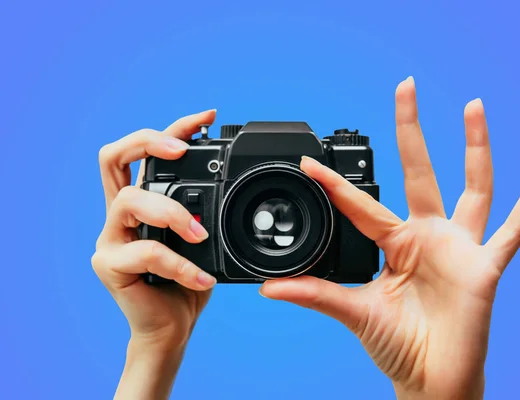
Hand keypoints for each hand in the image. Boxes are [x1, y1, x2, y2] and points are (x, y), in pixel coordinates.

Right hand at [92, 109, 217, 398]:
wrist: (172, 326)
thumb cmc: (189, 280)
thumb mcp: (205, 240)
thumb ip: (206, 213)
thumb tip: (235, 186)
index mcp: (144, 200)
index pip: (146, 152)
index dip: (172, 129)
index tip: (207, 117)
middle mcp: (122, 213)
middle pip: (112, 157)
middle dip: (148, 143)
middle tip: (182, 152)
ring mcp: (111, 237)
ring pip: (129, 200)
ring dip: (171, 213)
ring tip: (201, 234)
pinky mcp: (110, 265)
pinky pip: (144, 253)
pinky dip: (179, 264)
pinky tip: (201, 278)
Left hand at [259, 78, 519, 399]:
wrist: (430, 377)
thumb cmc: (398, 343)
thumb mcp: (354, 312)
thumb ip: (317, 295)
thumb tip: (271, 289)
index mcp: (395, 244)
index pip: (362, 205)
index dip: (336, 185)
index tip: (310, 162)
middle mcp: (427, 237)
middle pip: (418, 173)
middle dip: (410, 131)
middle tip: (404, 87)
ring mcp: (458, 247)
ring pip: (471, 187)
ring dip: (474, 147)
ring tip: (472, 106)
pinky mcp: (485, 266)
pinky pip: (514, 229)